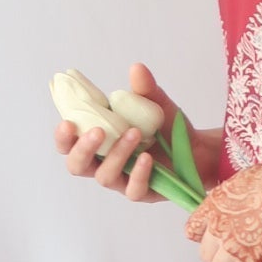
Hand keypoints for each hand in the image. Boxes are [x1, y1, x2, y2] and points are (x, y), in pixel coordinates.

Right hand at [55, 61, 222, 202]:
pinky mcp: (144, 193)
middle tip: (98, 132)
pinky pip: (134, 190)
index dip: (63, 138)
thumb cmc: (166, 126)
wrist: (198, 148)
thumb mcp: (156, 104)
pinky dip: (139, 173)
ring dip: (116, 155)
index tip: (67, 123)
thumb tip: (137, 68)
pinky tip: (148, 158)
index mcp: (98, 142)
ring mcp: (123, 181)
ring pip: (105, 176)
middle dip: (83, 149)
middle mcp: (104, 163)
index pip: (68, 145)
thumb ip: (144, 89)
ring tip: (134, 133)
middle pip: (77, 166)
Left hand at [185, 159, 261, 261]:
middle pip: (205, 255)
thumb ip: (229, 197)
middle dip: (218, 256)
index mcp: (214, 206)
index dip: (202, 238)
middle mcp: (218, 228)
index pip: (191, 230)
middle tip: (234, 255)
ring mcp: (233, 247)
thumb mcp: (244, 180)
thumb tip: (228, 204)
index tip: (214, 239)